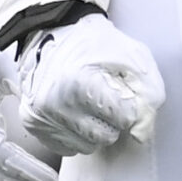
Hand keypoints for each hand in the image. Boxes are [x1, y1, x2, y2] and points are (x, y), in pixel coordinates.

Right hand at [16, 12, 164, 153]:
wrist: (53, 32)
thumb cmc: (95, 43)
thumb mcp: (133, 56)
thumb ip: (149, 92)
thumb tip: (142, 134)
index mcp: (80, 83)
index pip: (125, 118)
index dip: (129, 104)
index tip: (120, 89)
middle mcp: (55, 104)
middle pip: (106, 136)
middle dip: (113, 120)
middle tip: (105, 96)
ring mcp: (41, 117)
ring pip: (86, 147)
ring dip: (95, 130)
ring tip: (89, 103)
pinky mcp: (32, 125)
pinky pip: (66, 148)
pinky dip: (76, 134)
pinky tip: (75, 111)